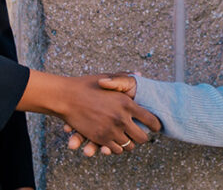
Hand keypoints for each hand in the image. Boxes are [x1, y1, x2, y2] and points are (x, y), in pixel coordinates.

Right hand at [17, 71, 158, 154]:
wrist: (66, 97)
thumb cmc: (86, 85)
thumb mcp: (108, 78)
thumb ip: (124, 78)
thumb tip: (139, 74)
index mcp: (126, 103)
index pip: (151, 119)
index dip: (156, 125)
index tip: (156, 127)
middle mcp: (121, 118)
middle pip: (143, 137)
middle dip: (143, 137)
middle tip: (141, 134)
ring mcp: (111, 130)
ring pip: (129, 146)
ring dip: (129, 144)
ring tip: (127, 139)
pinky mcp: (100, 139)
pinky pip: (115, 149)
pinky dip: (116, 148)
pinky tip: (115, 142)